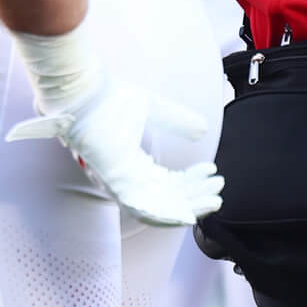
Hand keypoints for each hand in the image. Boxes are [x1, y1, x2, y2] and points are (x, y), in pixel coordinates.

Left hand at [7, 79, 224, 226]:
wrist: (88, 92)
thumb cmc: (111, 99)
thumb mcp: (154, 110)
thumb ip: (178, 121)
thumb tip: (203, 129)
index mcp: (134, 163)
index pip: (167, 183)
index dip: (192, 182)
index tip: (212, 171)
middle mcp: (127, 177)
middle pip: (166, 199)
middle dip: (196, 198)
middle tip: (218, 193)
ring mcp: (119, 181)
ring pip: (157, 207)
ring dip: (188, 208)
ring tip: (213, 202)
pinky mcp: (114, 180)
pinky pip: (140, 206)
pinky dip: (165, 213)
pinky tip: (188, 212)